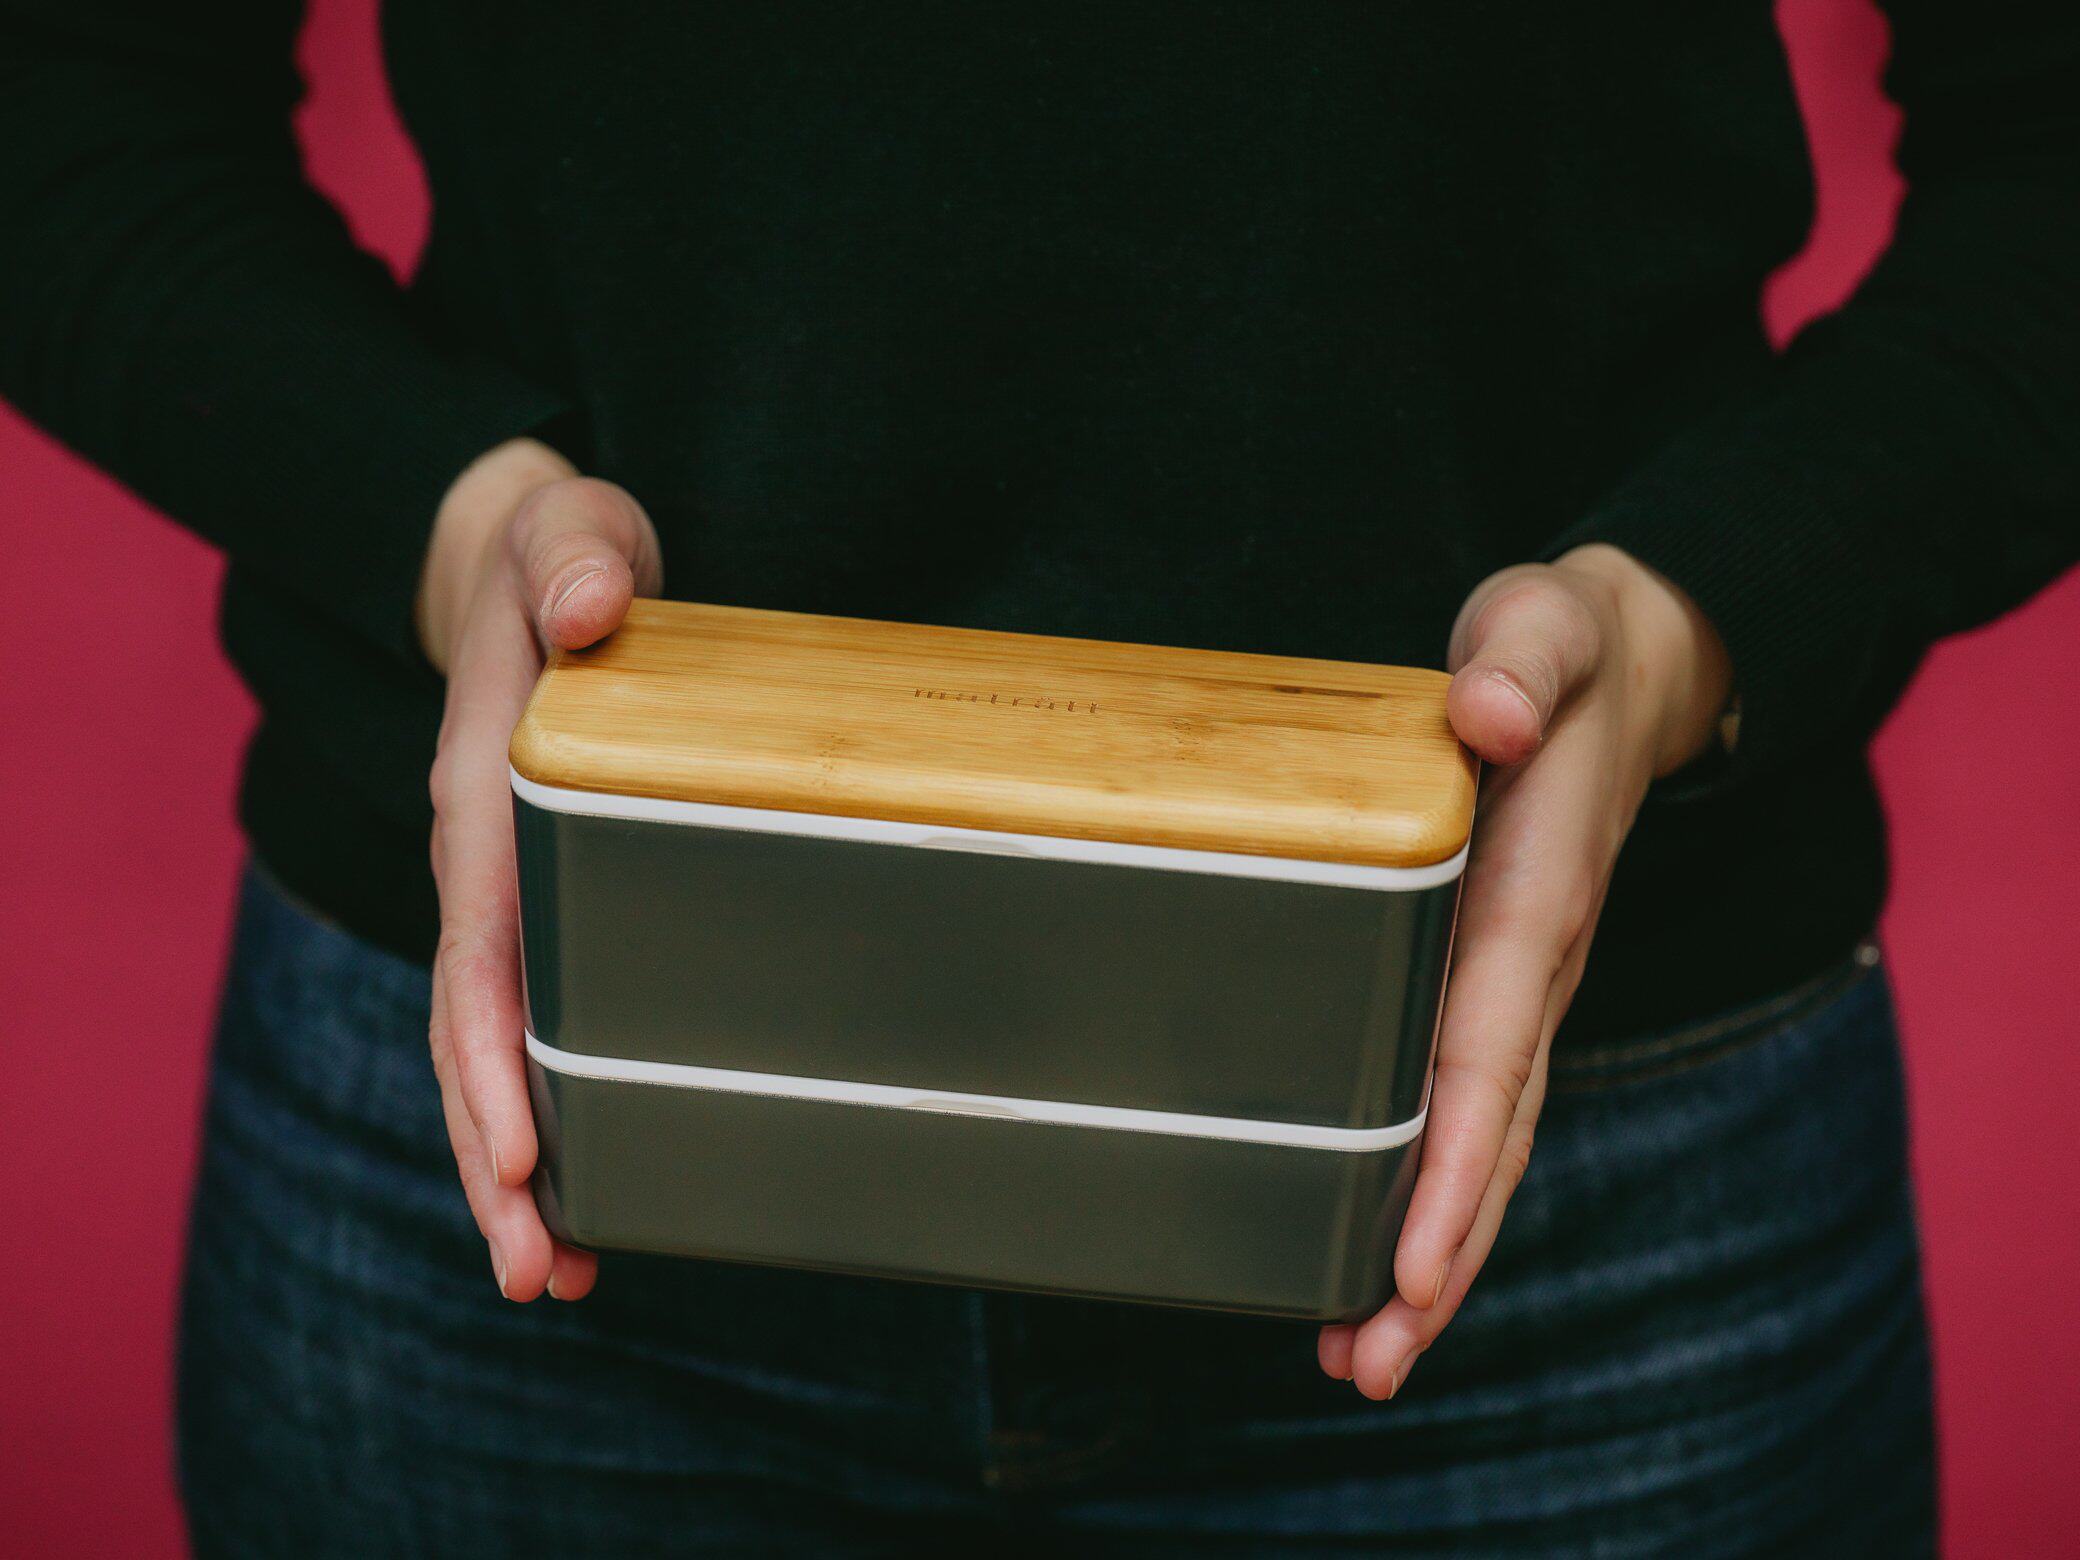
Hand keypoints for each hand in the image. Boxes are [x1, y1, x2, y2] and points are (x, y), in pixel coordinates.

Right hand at [417, 437, 662, 1301]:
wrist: (541, 578)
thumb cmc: (568, 567)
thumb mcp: (576, 536)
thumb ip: (580, 561)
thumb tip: (592, 605)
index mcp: (480, 791)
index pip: (482, 940)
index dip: (497, 1052)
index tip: (518, 1153)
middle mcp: (476, 861)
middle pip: (469, 1031)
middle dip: (492, 1155)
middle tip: (533, 1272)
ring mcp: (500, 896)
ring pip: (486, 1052)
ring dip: (509, 1167)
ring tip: (548, 1276)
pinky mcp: (538, 911)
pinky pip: (527, 1027)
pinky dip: (543, 1116)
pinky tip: (583, 1196)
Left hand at [1318, 544, 1731, 1396]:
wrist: (1616, 678)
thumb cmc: (1558, 654)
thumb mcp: (1543, 625)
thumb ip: (1523, 658)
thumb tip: (1488, 711)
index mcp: (1539, 894)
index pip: (1492, 1047)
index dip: (1453, 1159)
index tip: (1414, 1262)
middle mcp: (1537, 965)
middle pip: (1493, 1135)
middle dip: (1438, 1255)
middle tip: (1369, 1365)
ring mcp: (1518, 989)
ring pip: (1483, 1145)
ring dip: (1428, 1255)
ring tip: (1358, 1359)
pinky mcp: (1488, 990)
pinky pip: (1464, 1110)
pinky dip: (1425, 1193)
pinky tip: (1367, 1260)